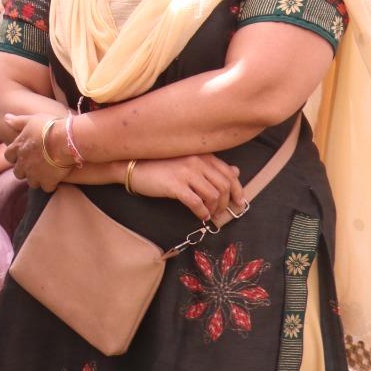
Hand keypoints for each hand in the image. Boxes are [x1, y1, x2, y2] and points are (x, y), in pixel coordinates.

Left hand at [1, 112, 69, 191]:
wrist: (65, 139)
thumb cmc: (49, 126)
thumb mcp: (32, 120)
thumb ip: (18, 121)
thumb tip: (5, 118)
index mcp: (18, 147)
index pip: (8, 156)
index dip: (15, 157)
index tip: (22, 155)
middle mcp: (23, 162)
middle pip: (18, 172)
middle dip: (25, 170)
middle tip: (35, 166)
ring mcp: (34, 173)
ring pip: (31, 182)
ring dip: (37, 179)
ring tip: (45, 173)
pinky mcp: (47, 181)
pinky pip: (46, 188)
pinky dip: (50, 184)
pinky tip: (56, 179)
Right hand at [127, 156, 244, 223]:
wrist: (132, 166)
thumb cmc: (159, 164)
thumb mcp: (187, 161)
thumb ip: (211, 166)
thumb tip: (235, 171)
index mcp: (202, 155)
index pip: (229, 173)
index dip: (237, 190)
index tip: (239, 203)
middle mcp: (197, 161)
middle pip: (224, 186)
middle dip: (225, 203)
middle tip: (220, 213)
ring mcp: (186, 172)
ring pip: (213, 195)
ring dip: (214, 209)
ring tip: (208, 215)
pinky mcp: (175, 185)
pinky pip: (196, 203)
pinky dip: (202, 212)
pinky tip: (199, 216)